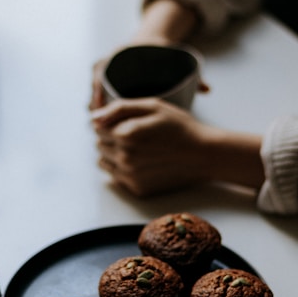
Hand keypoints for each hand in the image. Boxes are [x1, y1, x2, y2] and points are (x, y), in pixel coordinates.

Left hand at [91, 98, 263, 196]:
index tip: (129, 122)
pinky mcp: (137, 189)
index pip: (97, 126)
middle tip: (137, 135)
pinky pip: (116, 177)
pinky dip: (124, 169)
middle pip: (99, 144)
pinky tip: (144, 162)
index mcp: (126, 134)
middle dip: (111, 137)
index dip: (111, 121)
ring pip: (103, 161)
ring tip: (138, 148)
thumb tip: (93, 118)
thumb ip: (119, 109)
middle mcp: (125, 157)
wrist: (204, 155)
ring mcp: (130, 176)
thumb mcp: (153, 106)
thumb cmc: (180, 127)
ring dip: (114, 154)